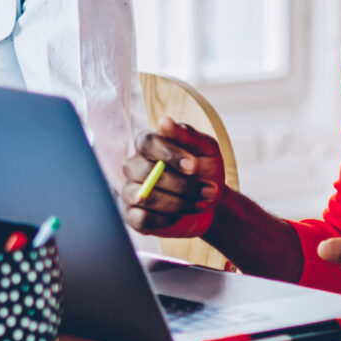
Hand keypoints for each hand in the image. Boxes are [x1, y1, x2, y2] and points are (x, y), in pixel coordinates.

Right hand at [122, 120, 223, 234]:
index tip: (194, 166)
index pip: (147, 142)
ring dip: (179, 203)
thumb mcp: (206, 149)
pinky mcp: (132, 216)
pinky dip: (167, 218)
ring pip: (145, 196)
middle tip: (208, 190)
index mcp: (148, 144)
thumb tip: (164, 122)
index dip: (170, 154)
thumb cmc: (205, 171)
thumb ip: (187, 135)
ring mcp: (130, 191)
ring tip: (201, 203)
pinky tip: (181, 215)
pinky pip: (143, 218)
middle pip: (146, 172)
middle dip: (181, 184)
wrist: (209, 203)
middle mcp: (134, 166)